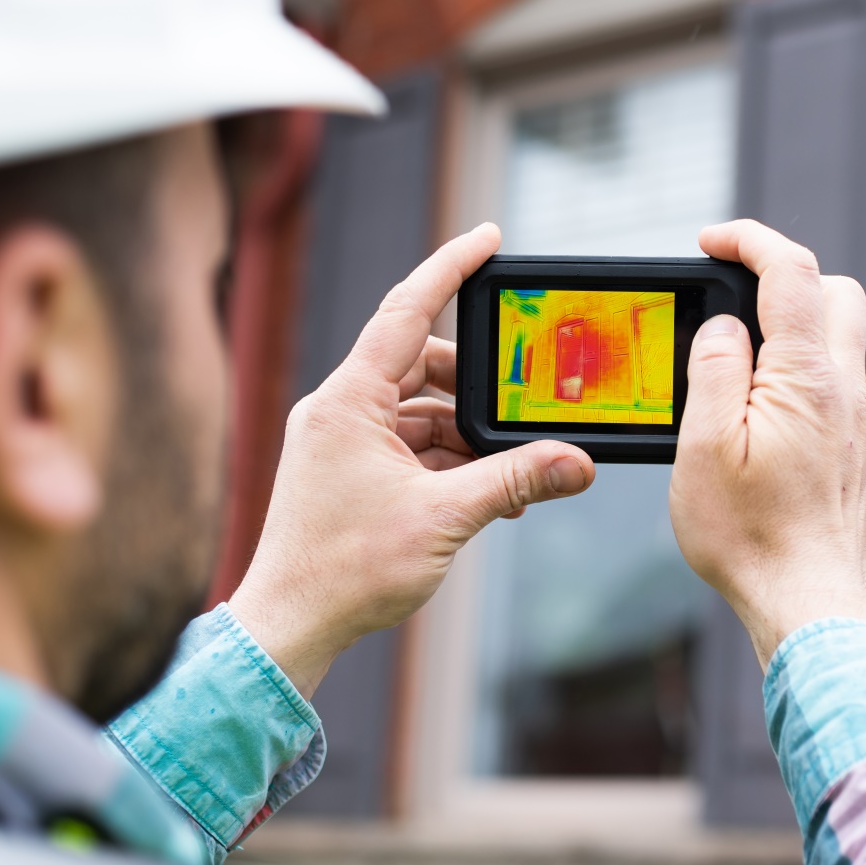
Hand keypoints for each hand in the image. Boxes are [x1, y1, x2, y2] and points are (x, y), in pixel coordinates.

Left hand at [229, 223, 594, 697]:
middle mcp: (339, 410)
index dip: (450, 268)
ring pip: (420, 411)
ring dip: (468, 434)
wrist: (290, 627)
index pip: (407, 310)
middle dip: (477, 383)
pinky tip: (486, 492)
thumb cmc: (343, 571)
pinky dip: (448, 460)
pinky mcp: (348, 472)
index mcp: (348, 400)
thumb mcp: (444, 519)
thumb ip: (514, 481)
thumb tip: (576, 462)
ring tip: (512, 470)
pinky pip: (409, 445)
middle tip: (526, 400)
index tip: (488, 238)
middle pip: (421, 364)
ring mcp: (341, 441)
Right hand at [669, 219, 865, 669]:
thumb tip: (722, 326)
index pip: (792, 272)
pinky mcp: (849, 445)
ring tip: (727, 354)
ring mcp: (852, 418)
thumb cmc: (749, 535)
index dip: (750, 239)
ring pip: (835, 334)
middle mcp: (843, 389)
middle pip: (832, 289)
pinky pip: (828, 378)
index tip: (709, 241)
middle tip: (724, 292)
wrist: (806, 602)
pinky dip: (791, 364)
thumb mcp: (704, 448)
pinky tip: (750, 403)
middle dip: (780, 273)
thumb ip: (713, 372)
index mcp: (807, 378)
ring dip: (786, 322)